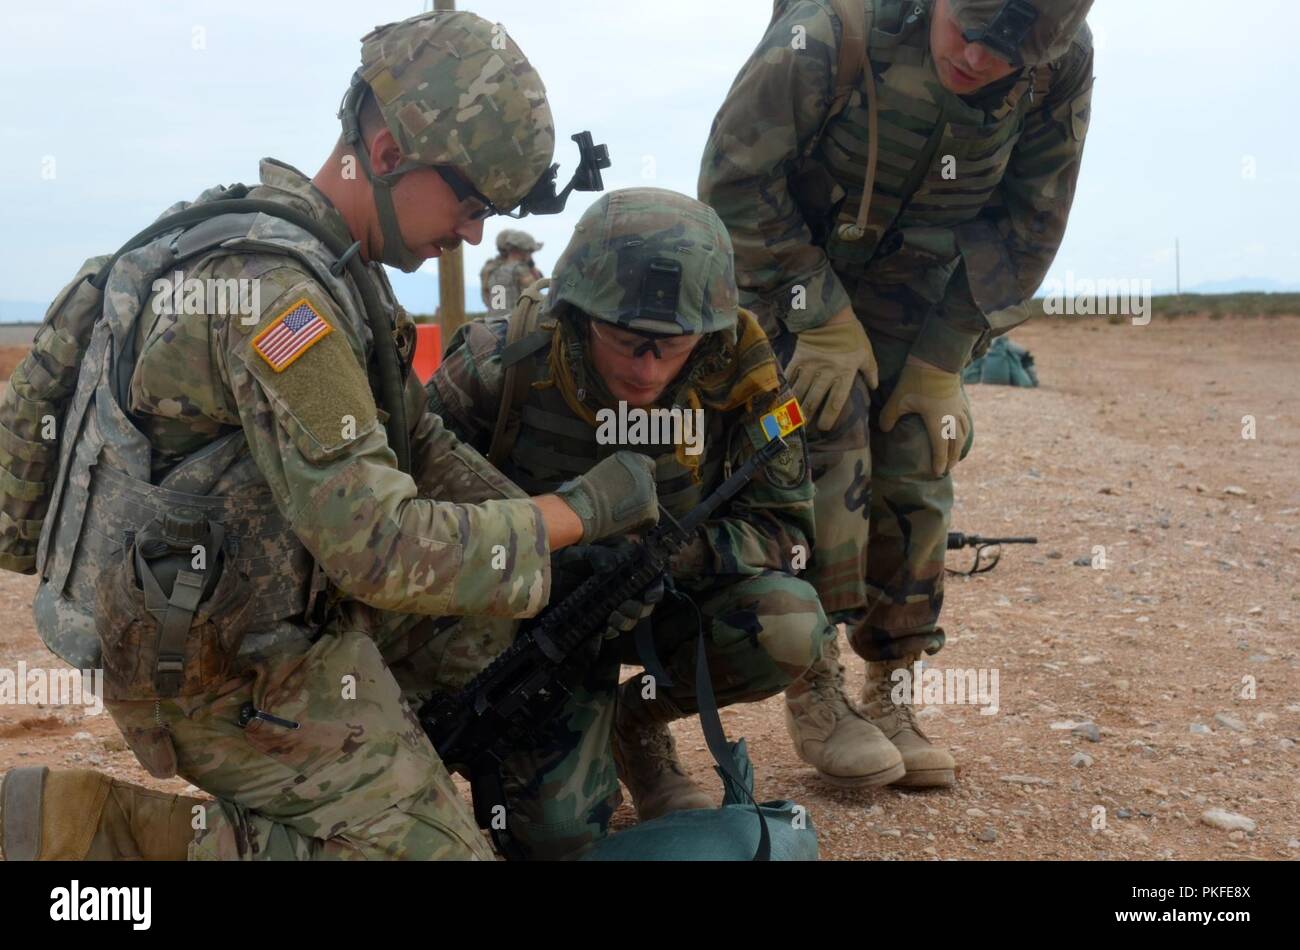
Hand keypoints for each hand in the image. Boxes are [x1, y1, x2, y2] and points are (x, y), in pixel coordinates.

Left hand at [552, 538, 662, 638]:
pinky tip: (605, 629)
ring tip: (611, 620)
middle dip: (636, 609)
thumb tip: (609, 568)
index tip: (648, 597)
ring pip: (630, 619)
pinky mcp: (598, 618)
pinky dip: (612, 631)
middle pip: (643, 604)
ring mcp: (611, 604)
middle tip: (621, 609)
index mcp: (624, 568)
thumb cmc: (563, 560)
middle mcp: (621, 587)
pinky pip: (613, 630)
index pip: (650, 579)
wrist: (540, 578)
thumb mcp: (579, 553)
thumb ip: (597, 556)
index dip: (655, 589)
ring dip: (625, 622)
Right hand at [554, 451, 658, 542]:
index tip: (636, 489)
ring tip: (621, 518)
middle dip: (640, 497)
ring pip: (650, 503)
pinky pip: (650, 519)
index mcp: (630, 458)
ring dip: (639, 511)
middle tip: (626, 508)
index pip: (647, 466)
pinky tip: (625, 526)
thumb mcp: (605, 474)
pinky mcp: (650, 508)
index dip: (641, 479)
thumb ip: (620, 477)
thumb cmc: (586, 495)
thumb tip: (628, 489)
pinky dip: (640, 525)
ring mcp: (648, 489)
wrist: (584, 508)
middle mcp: (642, 470)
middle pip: (649, 486)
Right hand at [785, 308, 878, 430]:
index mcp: (844, 373)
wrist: (830, 314)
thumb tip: (874, 386)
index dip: (829, 417)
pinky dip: (787, 387)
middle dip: (809, 415)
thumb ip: (870, 370)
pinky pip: (791, 376)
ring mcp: (811, 366)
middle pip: (815, 399)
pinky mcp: (799, 358)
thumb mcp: (866, 352)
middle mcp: (826, 372)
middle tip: (805, 427)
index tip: (824, 427)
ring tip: (793, 417)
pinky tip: (784, 397)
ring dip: (796, 405)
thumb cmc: (851, 335)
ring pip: (801, 391)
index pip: (836, 401)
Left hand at [879, 356, 971, 476]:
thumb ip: (889, 417)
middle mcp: (951, 419)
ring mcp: (958, 409)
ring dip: (960, 446)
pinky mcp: (961, 399)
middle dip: (952, 458)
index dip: (940, 462)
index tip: (938, 473)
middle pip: (955, 443)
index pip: (940, 448)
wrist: (937, 359)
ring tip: (957, 454)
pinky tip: (963, 431)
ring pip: (963, 432)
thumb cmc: (916, 381)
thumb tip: (884, 430)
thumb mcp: (898, 400)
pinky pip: (966, 419)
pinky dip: (966, 429)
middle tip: (948, 468)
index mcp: (938, 422)